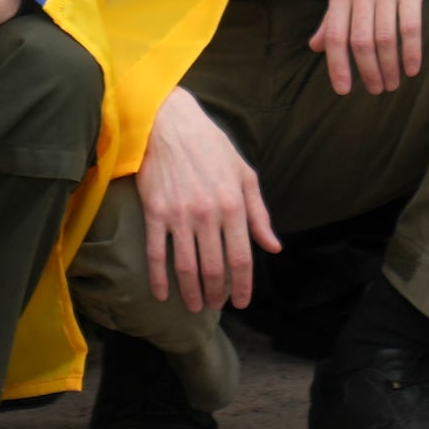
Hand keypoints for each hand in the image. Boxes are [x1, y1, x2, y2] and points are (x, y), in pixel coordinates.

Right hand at [136, 93, 279, 309]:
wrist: (170, 123)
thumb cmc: (211, 146)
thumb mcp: (244, 174)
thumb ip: (259, 214)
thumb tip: (273, 247)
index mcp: (233, 204)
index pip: (241, 258)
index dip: (242, 286)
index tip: (241, 302)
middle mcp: (208, 214)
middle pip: (214, 268)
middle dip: (216, 293)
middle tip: (215, 305)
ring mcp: (179, 214)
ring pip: (186, 267)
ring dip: (190, 293)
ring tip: (194, 306)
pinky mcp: (155, 212)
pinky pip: (156, 253)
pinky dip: (158, 278)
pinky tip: (161, 295)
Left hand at [309, 0, 428, 96]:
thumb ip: (332, 12)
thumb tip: (316, 46)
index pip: (335, 34)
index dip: (337, 66)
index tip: (343, 89)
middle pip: (361, 42)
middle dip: (367, 72)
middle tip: (375, 90)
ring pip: (385, 38)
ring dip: (389, 67)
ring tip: (392, 83)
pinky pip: (411, 27)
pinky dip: (411, 52)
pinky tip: (412, 68)